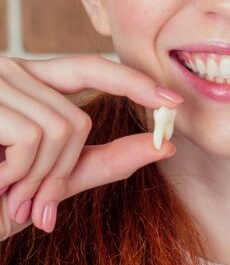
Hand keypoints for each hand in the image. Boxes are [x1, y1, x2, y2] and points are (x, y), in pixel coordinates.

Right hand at [0, 53, 183, 239]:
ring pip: (64, 129)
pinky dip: (20, 174)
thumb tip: (163, 145)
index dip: (133, 81)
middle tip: (33, 203)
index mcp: (31, 82)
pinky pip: (36, 138)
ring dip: (38, 179)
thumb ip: (103, 160)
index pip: (92, 67)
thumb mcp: (50, 178)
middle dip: (63, 169)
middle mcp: (15, 72)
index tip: (172, 101)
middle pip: (80, 115)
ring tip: (4, 191)